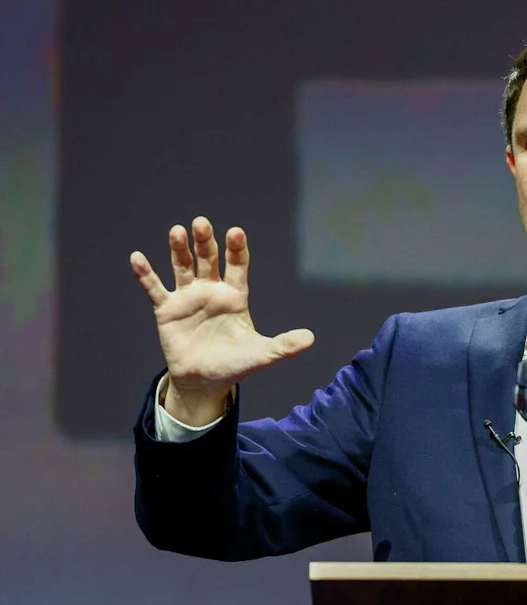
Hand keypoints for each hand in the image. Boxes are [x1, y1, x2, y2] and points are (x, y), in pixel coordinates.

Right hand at [129, 216, 313, 425]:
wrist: (204, 381)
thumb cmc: (234, 364)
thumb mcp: (261, 355)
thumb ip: (284, 345)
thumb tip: (311, 339)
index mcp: (235, 296)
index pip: (237, 266)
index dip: (237, 250)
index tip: (236, 232)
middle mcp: (211, 291)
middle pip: (209, 260)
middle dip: (206, 242)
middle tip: (202, 223)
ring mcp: (188, 298)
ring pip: (183, 267)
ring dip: (179, 250)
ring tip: (177, 231)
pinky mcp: (167, 310)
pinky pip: (155, 289)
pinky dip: (146, 274)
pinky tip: (137, 257)